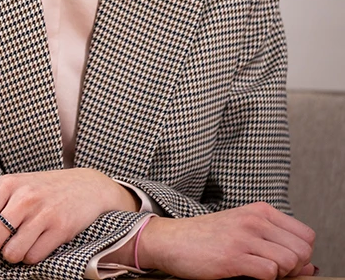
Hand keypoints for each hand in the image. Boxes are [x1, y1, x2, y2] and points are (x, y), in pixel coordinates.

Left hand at [0, 168, 138, 263]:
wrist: (86, 186)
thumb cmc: (42, 189)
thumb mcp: (10, 190)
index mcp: (7, 184)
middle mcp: (23, 196)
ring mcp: (42, 212)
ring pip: (10, 254)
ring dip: (11, 257)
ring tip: (18, 245)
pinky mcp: (60, 228)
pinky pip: (32, 257)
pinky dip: (31, 257)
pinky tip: (36, 244)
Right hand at [132, 202, 314, 279]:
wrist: (173, 240)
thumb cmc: (209, 237)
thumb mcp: (245, 232)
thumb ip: (278, 245)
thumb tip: (311, 268)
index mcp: (260, 210)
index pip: (306, 235)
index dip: (300, 254)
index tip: (282, 260)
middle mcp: (255, 219)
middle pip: (303, 250)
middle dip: (294, 267)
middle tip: (272, 269)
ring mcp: (244, 237)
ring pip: (290, 262)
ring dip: (280, 275)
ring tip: (259, 271)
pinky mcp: (233, 257)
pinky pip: (270, 273)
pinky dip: (266, 279)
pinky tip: (248, 273)